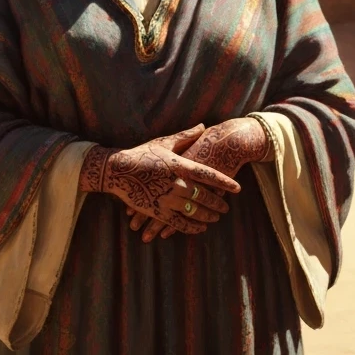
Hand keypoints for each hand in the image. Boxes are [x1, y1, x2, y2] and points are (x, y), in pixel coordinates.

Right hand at [79, 125, 239, 237]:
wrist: (117, 170)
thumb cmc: (141, 154)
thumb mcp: (164, 142)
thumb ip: (186, 136)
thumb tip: (204, 126)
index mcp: (179, 165)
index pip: (208, 175)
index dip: (224, 182)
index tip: (237, 188)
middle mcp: (176, 183)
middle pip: (204, 197)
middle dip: (218, 203)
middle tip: (226, 207)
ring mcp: (167, 199)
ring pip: (194, 212)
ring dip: (208, 216)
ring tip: (216, 217)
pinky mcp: (157, 211)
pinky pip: (179, 223)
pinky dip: (192, 227)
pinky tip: (200, 228)